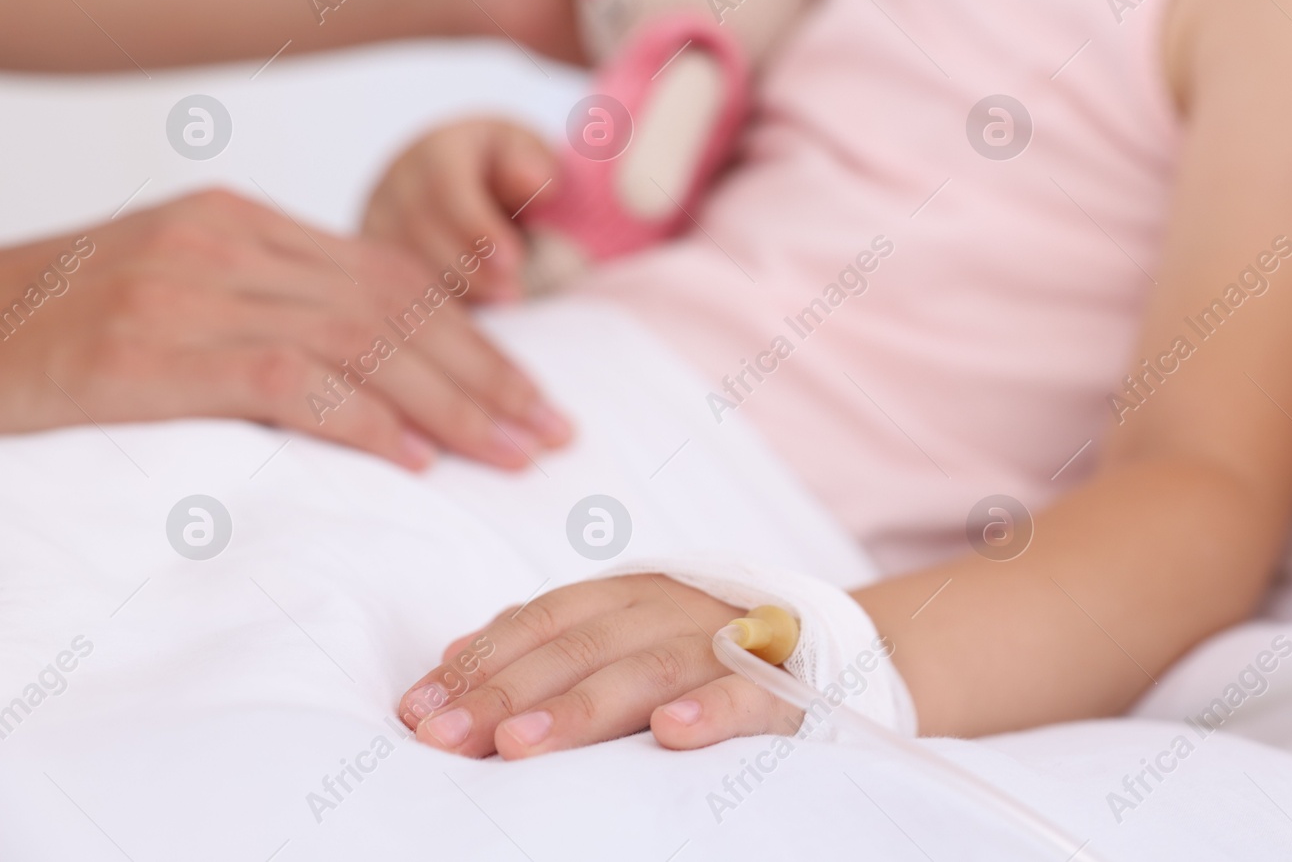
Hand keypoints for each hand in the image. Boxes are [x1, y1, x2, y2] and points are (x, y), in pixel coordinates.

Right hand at [0, 188, 569, 468]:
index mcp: (244, 220)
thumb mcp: (179, 295)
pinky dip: (361, 420)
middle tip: (551, 433)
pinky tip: (412, 460)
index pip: (394, 277)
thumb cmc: (63, 332)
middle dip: (487, 374)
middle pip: (396, 305)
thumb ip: (274, 311)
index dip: (474, 339)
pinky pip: (289, 380)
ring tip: (511, 453)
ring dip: (450, 404)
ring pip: (362, 338)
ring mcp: (190, 286)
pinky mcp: (155, 346)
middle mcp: (229, 239)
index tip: (532, 393)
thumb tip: (383, 377)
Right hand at [363, 118, 556, 302]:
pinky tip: (466, 323)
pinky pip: (393, 289)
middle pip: (421, 230)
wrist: (463, 180)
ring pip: (402, 264)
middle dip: (469, 268)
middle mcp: (396, 186)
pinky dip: (431, 309)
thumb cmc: (503, 170)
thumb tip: (536, 181)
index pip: (446, 185)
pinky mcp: (376, 261)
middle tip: (512, 295)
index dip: (478, 225)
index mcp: (435, 153)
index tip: (513, 258)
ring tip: (498, 307)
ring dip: (452, 292)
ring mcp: (378, 224)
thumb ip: (532, 165)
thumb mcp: (526, 156)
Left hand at [398, 575, 797, 758]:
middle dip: (505, 693)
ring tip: (518, 746)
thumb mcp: (622, 633)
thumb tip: (452, 657)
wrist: (826, 645)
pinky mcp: (782, 684)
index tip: (416, 711)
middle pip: (578, 647)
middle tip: (445, 739)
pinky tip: (671, 735)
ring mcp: (726, 642)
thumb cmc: (698, 649)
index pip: (540, 621)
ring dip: (581, 707)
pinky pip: (747, 694)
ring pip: (648, 668)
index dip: (478, 663)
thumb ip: (544, 641)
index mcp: (628, 595)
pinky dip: (711, 712)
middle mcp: (671, 607)